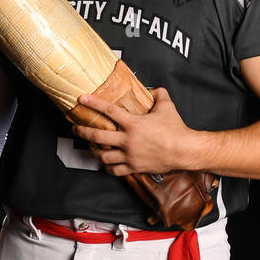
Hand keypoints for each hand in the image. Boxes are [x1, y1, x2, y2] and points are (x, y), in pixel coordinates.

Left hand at [72, 86, 195, 174]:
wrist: (184, 151)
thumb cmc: (176, 129)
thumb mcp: (167, 106)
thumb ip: (158, 95)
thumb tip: (153, 90)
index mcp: (133, 123)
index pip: (108, 111)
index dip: (93, 103)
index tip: (82, 99)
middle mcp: (127, 140)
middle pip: (97, 136)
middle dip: (82, 132)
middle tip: (75, 129)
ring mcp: (129, 155)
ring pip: (103, 156)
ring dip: (94, 151)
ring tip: (91, 147)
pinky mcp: (134, 167)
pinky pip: (115, 170)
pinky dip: (108, 168)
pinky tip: (105, 164)